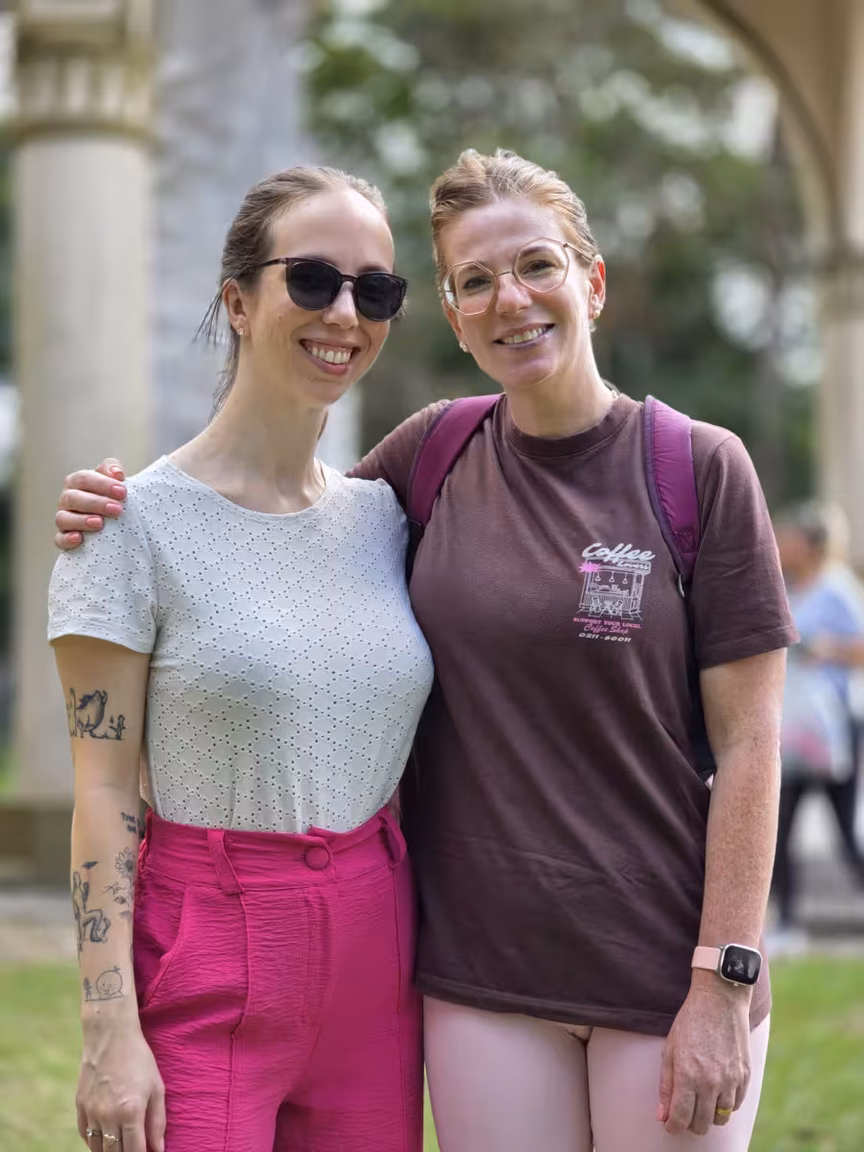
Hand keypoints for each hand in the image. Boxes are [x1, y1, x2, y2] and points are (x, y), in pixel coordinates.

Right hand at [56, 459, 126, 550]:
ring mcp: (64, 519)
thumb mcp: (114, 482)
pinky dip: (67, 539)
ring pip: (63, 518)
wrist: (115, 522)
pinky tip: (79, 539)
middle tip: (117, 509)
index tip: (123, 492)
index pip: (84, 478)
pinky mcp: (64, 538)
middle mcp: (68, 499)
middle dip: (96, 503)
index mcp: (77, 483)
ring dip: (81, 521)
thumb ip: (113, 470)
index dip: (102, 484)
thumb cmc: (113, 498)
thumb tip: (116, 473)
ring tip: (100, 523)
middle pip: (73, 498)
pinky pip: (60, 539)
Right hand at [77, 1020, 165, 1151]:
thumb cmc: (139, 1059)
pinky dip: (95, 1142)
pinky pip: (85, 1135)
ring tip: (122, 1145)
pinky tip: (106, 1138)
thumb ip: (158, 1122)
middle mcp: (108, 1116)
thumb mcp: (156, 1087)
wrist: (110, 1035)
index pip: (135, 1151)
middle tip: (135, 1147)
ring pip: (98, 1149)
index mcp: (131, 1111)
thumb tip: (158, 1150)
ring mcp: (91, 1112)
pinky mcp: (80, 1106)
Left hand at [657, 981, 751, 1135]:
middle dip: (690, 1123)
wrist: (720, 1000)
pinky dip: (725, 1104)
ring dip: (709, 1115)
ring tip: (701, 1101)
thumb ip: (666, 1085)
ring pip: (720, 1118)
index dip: (673, 1126)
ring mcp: (731, 1080)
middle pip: (702, 1124)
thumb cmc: (690, 1022)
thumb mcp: (670, 1049)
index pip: (681, 1118)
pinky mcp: (745, 1075)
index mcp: (688, 1075)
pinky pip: (735, 1105)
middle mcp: (711, 1082)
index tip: (671, 1123)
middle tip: (685, 1112)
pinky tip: (716, 1091)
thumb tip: (662, 1115)